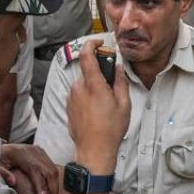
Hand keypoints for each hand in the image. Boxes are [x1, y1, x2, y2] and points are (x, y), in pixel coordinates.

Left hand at [0, 144, 60, 193]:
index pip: (35, 170)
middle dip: (53, 188)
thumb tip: (13, 181)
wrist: (1, 149)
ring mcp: (39, 152)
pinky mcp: (42, 154)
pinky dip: (54, 180)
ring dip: (55, 185)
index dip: (40, 185)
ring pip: (53, 169)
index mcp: (19, 153)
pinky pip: (52, 168)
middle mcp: (32, 151)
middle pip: (48, 170)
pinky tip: (52, 191)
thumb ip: (2, 173)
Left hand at [68, 38, 130, 171]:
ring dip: (94, 87)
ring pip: (84, 83)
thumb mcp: (124, 104)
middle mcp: (78, 89)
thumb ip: (120, 82)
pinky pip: (79, 94)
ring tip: (106, 104)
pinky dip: (88, 96)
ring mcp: (71, 98)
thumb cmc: (111, 129)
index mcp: (93, 85)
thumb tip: (118, 68)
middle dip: (100, 74)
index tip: (99, 42)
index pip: (86, 56)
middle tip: (113, 86)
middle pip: (88, 71)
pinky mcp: (68, 106)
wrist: (94, 151)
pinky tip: (97, 111)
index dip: (91, 44)